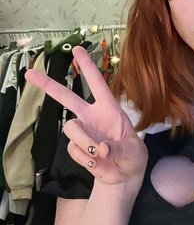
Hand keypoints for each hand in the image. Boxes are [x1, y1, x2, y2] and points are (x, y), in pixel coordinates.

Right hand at [25, 46, 147, 186]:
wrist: (124, 174)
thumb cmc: (132, 155)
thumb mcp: (133, 150)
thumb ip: (118, 148)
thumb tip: (101, 149)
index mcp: (108, 108)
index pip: (97, 84)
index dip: (87, 67)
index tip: (77, 50)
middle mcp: (91, 116)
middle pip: (66, 97)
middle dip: (48, 85)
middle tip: (30, 73)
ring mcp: (83, 131)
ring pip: (70, 128)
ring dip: (83, 141)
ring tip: (98, 153)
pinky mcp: (77, 148)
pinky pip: (73, 149)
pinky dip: (85, 158)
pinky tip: (96, 163)